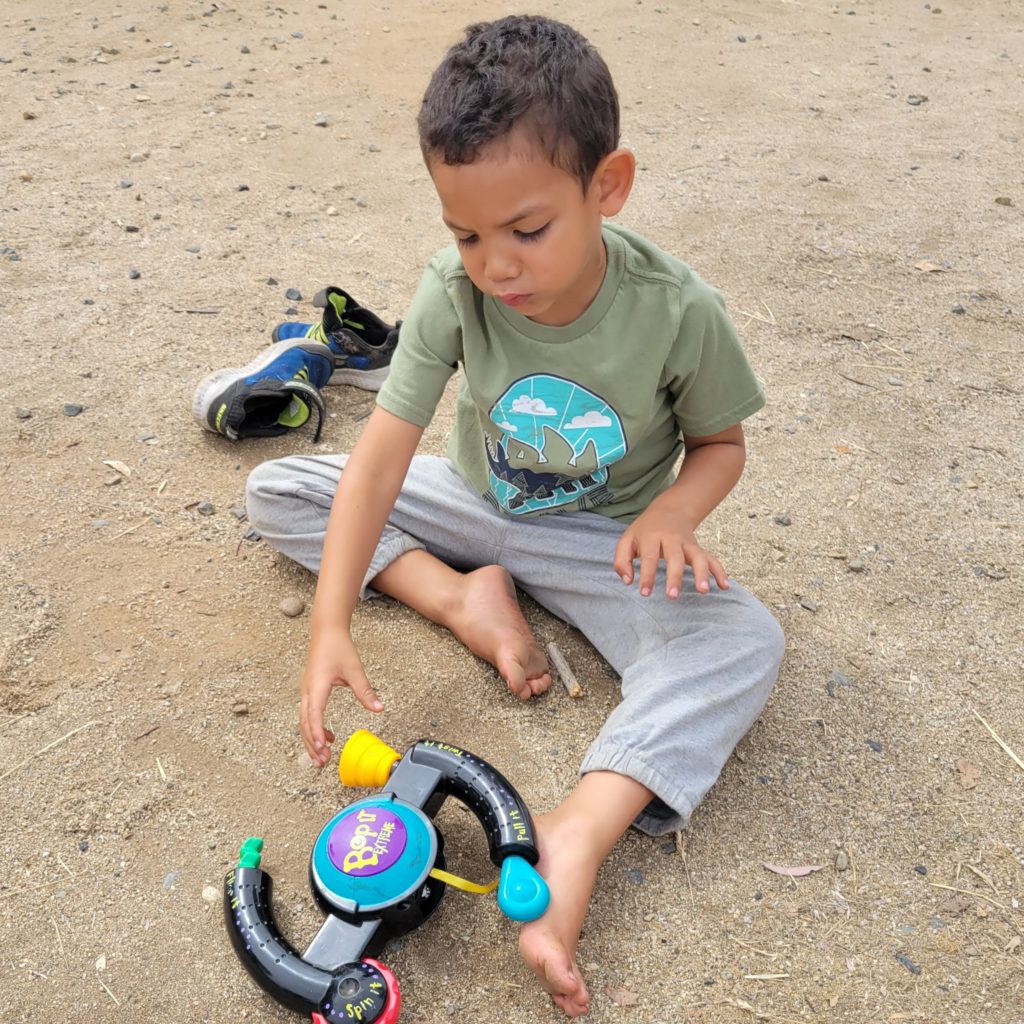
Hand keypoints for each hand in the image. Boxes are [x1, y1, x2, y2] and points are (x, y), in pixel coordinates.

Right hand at [300, 627, 382, 766]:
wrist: (326, 632)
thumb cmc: (339, 648)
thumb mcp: (355, 670)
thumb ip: (365, 691)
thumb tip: (379, 708)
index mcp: (317, 685)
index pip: (314, 713)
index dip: (317, 731)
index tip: (323, 747)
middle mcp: (307, 691)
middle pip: (304, 723)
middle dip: (312, 744)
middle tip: (322, 762)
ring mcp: (306, 692)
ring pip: (304, 722)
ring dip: (311, 740)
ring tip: (321, 758)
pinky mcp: (309, 692)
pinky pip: (307, 715)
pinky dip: (314, 729)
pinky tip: (328, 738)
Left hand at [612, 496, 728, 598]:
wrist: (670, 509)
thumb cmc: (645, 530)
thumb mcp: (627, 540)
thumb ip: (622, 561)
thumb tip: (628, 582)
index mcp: (652, 537)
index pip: (649, 557)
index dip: (647, 575)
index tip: (645, 593)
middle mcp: (672, 539)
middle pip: (675, 558)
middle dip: (675, 577)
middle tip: (672, 596)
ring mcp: (688, 543)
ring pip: (698, 556)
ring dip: (702, 573)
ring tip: (704, 591)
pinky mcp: (698, 548)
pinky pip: (712, 558)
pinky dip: (720, 571)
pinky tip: (724, 586)